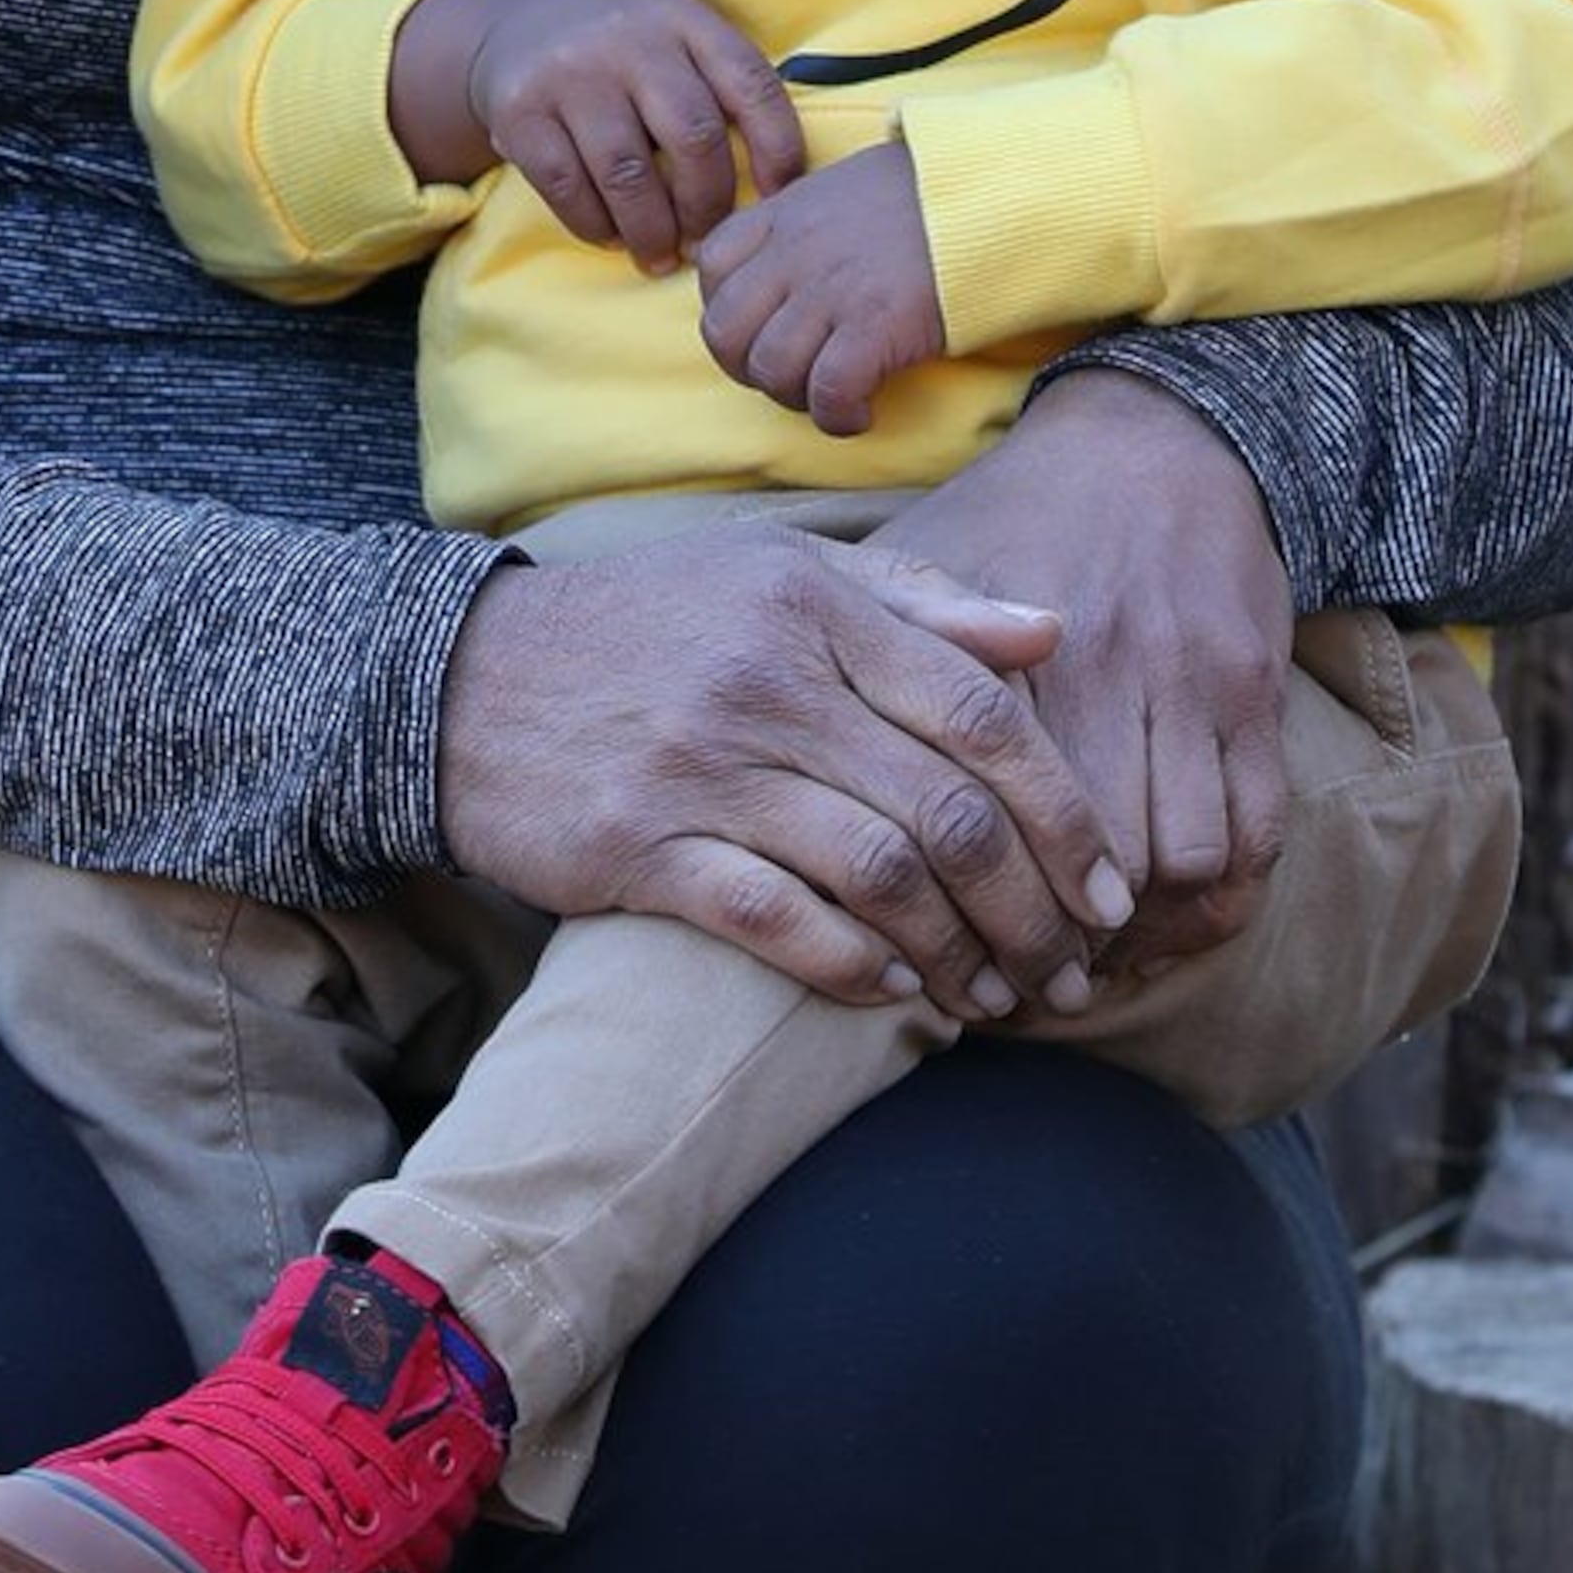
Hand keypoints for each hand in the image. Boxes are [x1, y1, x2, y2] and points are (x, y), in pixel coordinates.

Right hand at [398, 0, 805, 270]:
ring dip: (652, 230)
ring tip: (661, 255)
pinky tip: (611, 236)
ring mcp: (571, 72)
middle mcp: (629, 37)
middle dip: (709, 205)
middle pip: (693, 137)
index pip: (750, 84)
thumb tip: (779, 187)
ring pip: (628, 173)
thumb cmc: (622, 50)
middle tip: (707, 241)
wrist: (512, 23)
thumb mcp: (675, 37)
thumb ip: (721, 84)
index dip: (778, 150)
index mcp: (683, 18)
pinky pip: (568, 187)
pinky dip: (596, 226)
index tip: (782, 201)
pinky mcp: (521, 110)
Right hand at [435, 526, 1132, 1018]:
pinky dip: (851, 966)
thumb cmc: (648, 626)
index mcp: (812, 603)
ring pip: (879, 876)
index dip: (1065, 812)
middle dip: (1033, 910)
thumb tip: (1049, 632)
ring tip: (995, 998)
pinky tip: (894, 990)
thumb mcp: (774, 574)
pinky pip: (777, 923)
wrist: (463, 681)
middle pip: (947, 812)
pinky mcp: (641, 848)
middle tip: (1071, 970)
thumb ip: (917, 601)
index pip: (981, 712)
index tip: (1110, 886)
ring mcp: (701, 767)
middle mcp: (767, 680)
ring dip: (959, 956)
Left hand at [698, 147, 947, 435]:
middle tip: (792, 375)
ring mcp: (832, 290)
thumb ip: (804, 225)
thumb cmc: (929, 193)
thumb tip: (787, 272)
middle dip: (748, 368)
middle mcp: (796, 253)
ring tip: (832, 395)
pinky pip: (828, 392)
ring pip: (771, 369)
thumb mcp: (844, 189)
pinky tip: (862, 414)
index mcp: (785, 214)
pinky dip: (837, 416)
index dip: (730, 310)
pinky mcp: (876, 326)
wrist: (993, 189)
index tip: (766, 327)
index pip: (712, 267)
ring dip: (795, 398)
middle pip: (725, 331)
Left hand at [885, 370, 1299, 975]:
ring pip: (1175, 863)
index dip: (960, 900)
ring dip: (1136, 933)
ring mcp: (1187, 681)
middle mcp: (1099, 666)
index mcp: (1004, 646)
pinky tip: (1166, 925)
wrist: (1150, 437)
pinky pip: (1254, 835)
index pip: (979, 809)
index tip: (937, 955)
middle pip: (1081, 856)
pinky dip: (1217, 901)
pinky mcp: (1253, 691)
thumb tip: (800, 752)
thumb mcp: (924, 559)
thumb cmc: (1014, 512)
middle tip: (1014, 982)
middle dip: (1050, 937)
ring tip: (1086, 962)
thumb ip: (872, 659)